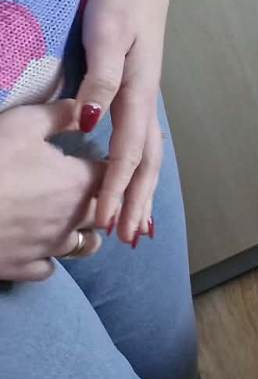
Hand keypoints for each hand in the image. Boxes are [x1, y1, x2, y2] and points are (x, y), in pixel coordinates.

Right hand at [0, 101, 105, 281]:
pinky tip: (41, 248)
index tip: (104, 162)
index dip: (113, 168)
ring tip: (73, 222)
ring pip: (87, 246)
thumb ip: (61, 115)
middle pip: (108, 212)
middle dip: (106, 202)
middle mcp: (74, 218)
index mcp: (80, 182)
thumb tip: (90, 110)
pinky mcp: (24, 268)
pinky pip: (50, 268)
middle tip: (93, 193)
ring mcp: (51, 247)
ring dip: (85, 234)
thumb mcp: (22, 124)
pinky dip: (49, 259)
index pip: (115, 175)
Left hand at [77, 0, 168, 244]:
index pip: (128, 153)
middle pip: (146, 164)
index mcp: (136, 94)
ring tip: (140, 227)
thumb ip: (100, 78)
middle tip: (128, 240)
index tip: (105, 220)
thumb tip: (92, 119)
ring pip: (149, 159)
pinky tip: (136, 184)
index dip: (117, 188)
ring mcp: (144, 102)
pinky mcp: (137, 98)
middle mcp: (145, 104)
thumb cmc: (119, 9)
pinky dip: (142, 173)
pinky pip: (143, 146)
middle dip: (137, 203)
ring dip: (144, 194)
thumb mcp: (106, 36)